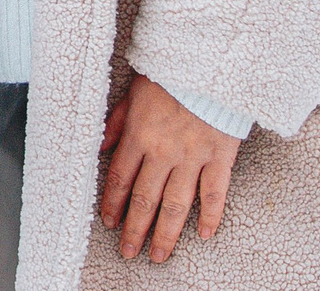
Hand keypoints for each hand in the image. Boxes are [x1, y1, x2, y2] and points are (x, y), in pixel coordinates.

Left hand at [98, 73, 239, 263]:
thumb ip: (117, 121)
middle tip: (128, 251)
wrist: (210, 64)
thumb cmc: (170, 73)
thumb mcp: (133, 91)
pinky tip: (204, 234)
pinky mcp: (220, 158)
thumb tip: (99, 144)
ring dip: (165, 233)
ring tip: (158, 255)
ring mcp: (193, 158)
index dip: (112, 203)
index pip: (120, 178)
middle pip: (145, 199)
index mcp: (139, 135)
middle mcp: (163, 152)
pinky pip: (214, 194)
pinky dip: (210, 216)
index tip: (108, 222)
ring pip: (176, 205)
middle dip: (134, 229)